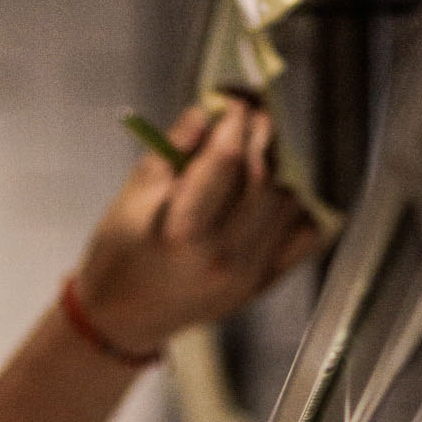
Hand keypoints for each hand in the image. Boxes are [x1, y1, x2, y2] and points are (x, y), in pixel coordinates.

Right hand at [70, 99, 324, 360]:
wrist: (122, 319)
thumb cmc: (118, 254)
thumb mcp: (132, 194)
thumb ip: (173, 149)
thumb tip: (207, 110)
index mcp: (182, 232)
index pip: (227, 161)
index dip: (236, 122)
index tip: (236, 102)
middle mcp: (222, 257)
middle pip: (264, 179)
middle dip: (262, 138)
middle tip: (255, 118)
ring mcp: (246, 276)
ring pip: (288, 205)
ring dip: (281, 170)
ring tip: (262, 152)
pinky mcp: (260, 287)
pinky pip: (302, 240)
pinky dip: (301, 209)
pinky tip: (282, 192)